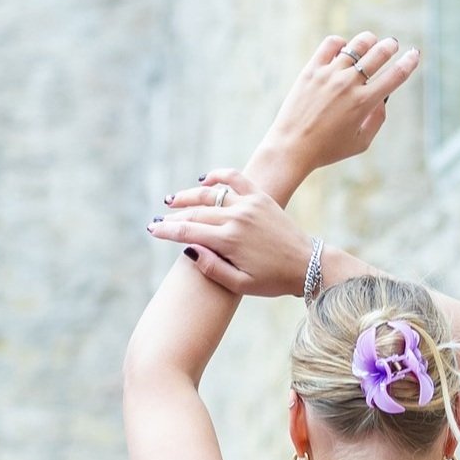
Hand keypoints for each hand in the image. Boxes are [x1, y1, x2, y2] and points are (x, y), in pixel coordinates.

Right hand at [146, 173, 314, 297]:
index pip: (188, 232)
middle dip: (174, 217)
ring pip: (211, 194)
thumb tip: (188, 250)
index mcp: (230, 241)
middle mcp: (238, 217)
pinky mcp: (261, 197)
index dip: (167, 231)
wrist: (307, 265)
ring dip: (188, 196)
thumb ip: (212, 268)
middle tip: (156, 221)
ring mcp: (249, 203)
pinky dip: (218, 175)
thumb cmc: (273, 280)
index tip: (151, 230)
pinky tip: (203, 180)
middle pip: (196, 213)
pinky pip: (235, 178)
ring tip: (171, 201)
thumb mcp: (240, 284)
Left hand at [257, 32, 419, 193]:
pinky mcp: (312, 69)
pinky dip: (341, 43)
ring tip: (370, 42)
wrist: (292, 147)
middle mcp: (349, 85)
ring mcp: (329, 74)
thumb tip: (383, 98)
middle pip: (379, 53)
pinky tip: (343, 50)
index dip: (410, 62)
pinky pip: (331, 44)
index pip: (396, 76)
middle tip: (392, 45)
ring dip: (369, 40)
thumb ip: (377, 119)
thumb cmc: (328, 149)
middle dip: (390, 46)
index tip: (415, 54)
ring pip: (357, 44)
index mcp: (364, 103)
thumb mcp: (361, 143)